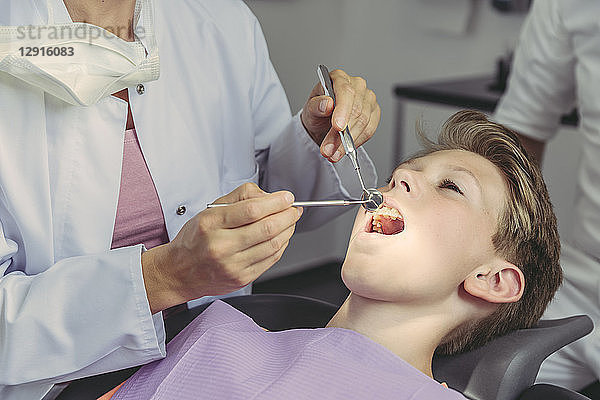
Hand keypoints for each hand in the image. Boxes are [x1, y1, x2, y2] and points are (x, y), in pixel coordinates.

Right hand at [142, 183, 301, 312]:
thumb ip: (240, 197)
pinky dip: (281, 245)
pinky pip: (270, 260)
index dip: (275, 202)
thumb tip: (269, 196)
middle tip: (293, 209)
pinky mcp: (241, 278)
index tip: (287, 197)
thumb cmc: (195, 239)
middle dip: (288, 215)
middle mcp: (221, 246)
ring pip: (273, 245)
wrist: (179, 272)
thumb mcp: (210, 210)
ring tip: (290, 221)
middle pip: (267, 228)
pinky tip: (281, 237)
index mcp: (211, 224)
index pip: (252, 210)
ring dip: (288, 230)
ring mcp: (232, 265)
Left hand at [300, 69, 380, 162]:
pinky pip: (369, 130)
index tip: (338, 127)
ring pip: (363, 122)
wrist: (323, 122)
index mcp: (339, 78)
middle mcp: (356, 86)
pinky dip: (356, 142)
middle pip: (355, 110)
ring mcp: (368, 99)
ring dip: (348, 142)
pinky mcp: (374, 113)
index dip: (342, 110)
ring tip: (333, 153)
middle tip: (328, 149)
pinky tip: (346, 149)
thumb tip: (327, 104)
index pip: (345, 92)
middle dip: (341, 134)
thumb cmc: (318, 111)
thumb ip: (316, 106)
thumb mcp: (310, 109)